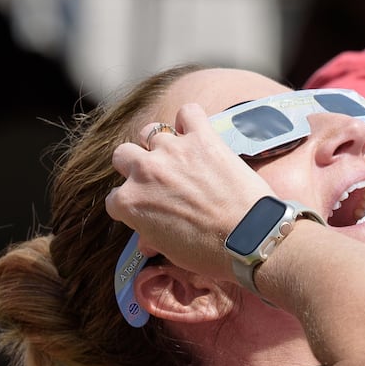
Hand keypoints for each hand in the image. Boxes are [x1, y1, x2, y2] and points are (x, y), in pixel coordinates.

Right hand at [108, 104, 270, 282]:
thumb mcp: (172, 252)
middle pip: (123, 155)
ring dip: (160, 144)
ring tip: (177, 157)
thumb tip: (148, 240)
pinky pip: (188, 113)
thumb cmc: (210, 253)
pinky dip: (190, 121)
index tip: (145, 208)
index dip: (131, 204)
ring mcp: (171, 150)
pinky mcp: (201, 137)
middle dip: (134, 166)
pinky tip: (196, 133)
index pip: (115, 198)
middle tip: (156, 179)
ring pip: (149, 132)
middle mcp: (144, 171)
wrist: (249, 239)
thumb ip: (153, 237)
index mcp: (130, 203)